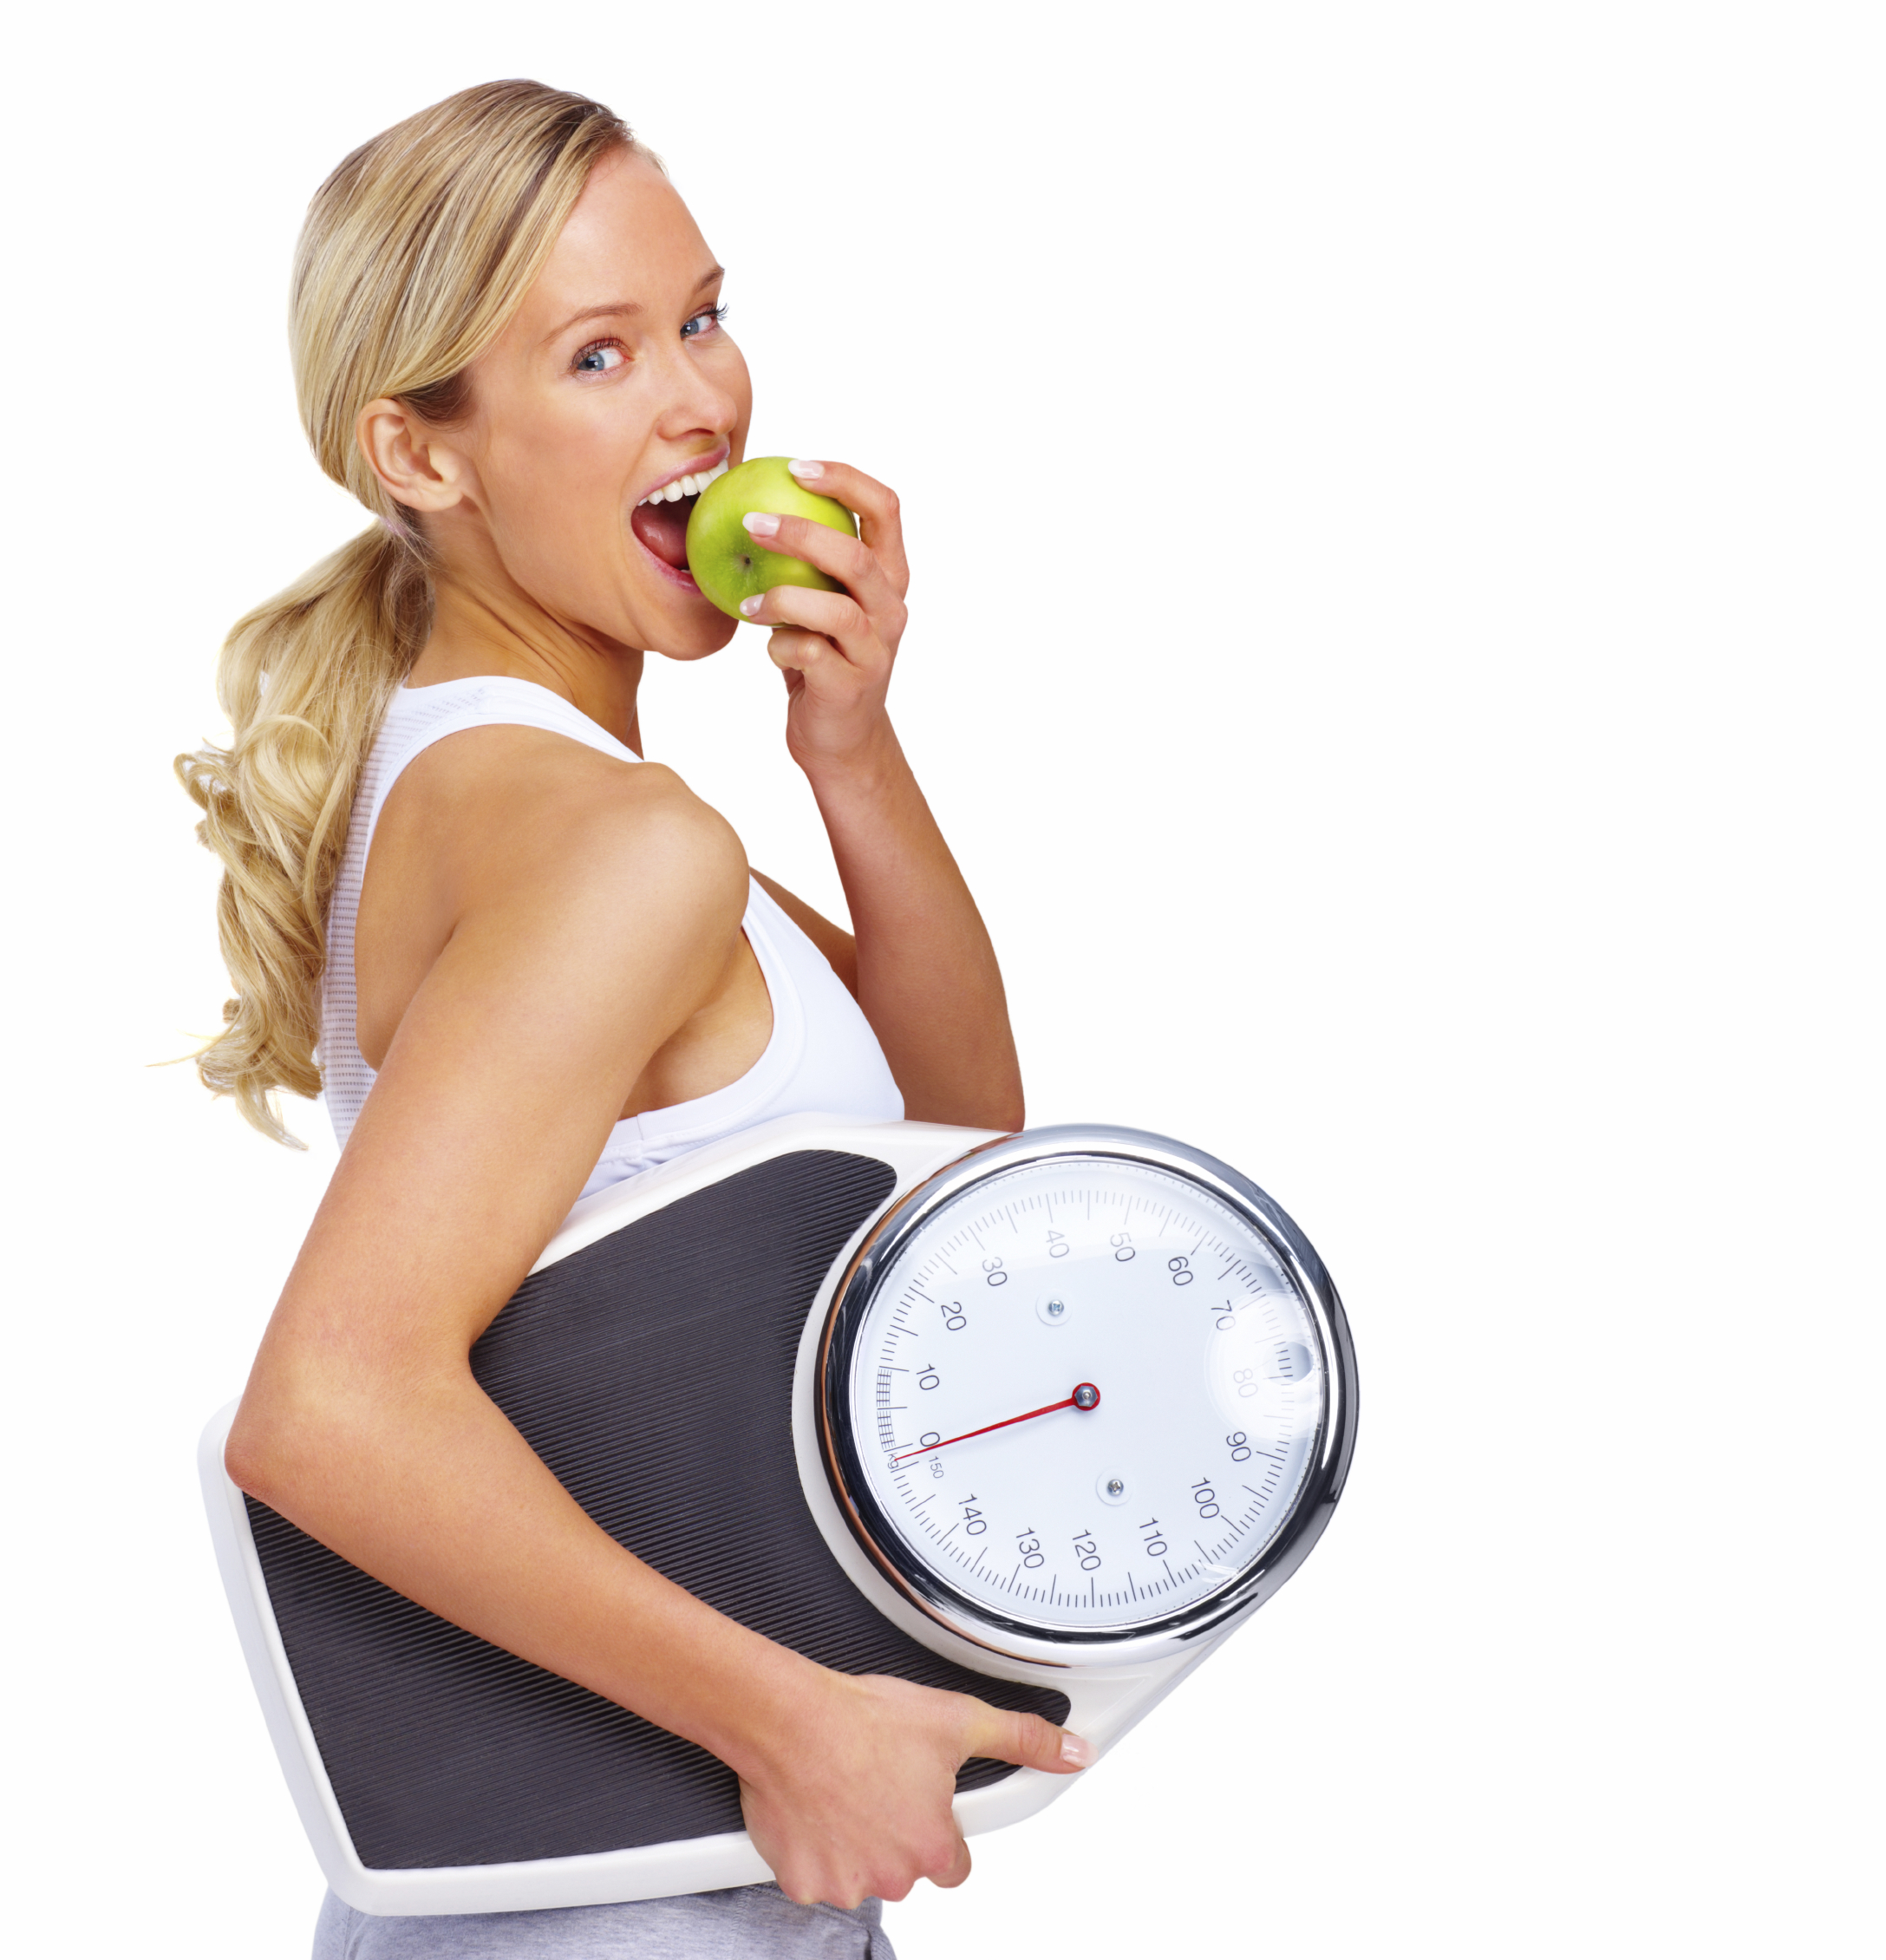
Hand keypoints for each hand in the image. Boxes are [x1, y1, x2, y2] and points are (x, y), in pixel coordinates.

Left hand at [734, 459, 909, 775]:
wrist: (841, 736)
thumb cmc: (822, 656)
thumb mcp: (820, 601)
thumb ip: (806, 561)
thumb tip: (747, 501)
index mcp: (889, 574)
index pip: (884, 508)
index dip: (845, 480)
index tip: (796, 467)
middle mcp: (891, 608)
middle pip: (856, 555)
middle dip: (801, 533)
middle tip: (751, 523)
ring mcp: (876, 648)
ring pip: (836, 609)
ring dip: (782, 597)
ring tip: (748, 600)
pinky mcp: (851, 685)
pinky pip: (808, 653)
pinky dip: (779, 646)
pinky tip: (766, 646)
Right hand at [738, 1669, 1090, 1909]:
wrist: (790, 1718)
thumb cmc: (864, 1719)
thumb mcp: (959, 1719)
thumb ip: (1022, 1739)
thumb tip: (1072, 1751)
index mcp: (933, 1845)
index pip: (954, 1864)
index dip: (939, 1830)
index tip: (921, 1803)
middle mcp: (892, 1874)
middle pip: (904, 1867)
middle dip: (893, 1832)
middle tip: (876, 1782)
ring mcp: (844, 1881)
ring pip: (858, 1871)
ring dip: (853, 1841)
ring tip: (844, 1787)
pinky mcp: (799, 1880)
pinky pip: (813, 1873)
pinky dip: (812, 1847)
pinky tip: (814, 1805)